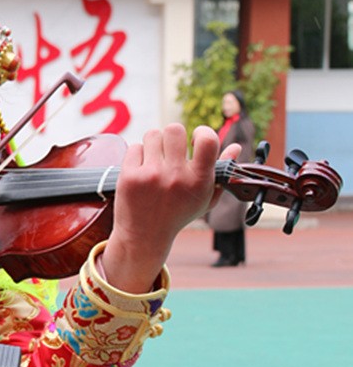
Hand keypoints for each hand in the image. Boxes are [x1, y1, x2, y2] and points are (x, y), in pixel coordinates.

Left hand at [100, 124, 239, 292]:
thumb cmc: (178, 214)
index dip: (202, 131)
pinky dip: (138, 156)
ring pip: (153, 135)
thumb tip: (236, 147)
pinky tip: (141, 170)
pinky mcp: (129, 177)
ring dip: (154, 144)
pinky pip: (134, 147)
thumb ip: (222, 173)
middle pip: (174, 129)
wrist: (145, 237)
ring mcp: (151, 176)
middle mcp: (176, 177)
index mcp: (198, 181)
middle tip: (170, 151)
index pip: (208, 140)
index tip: (195, 139)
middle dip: (172, 137)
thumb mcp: (205, 198)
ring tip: (155, 161)